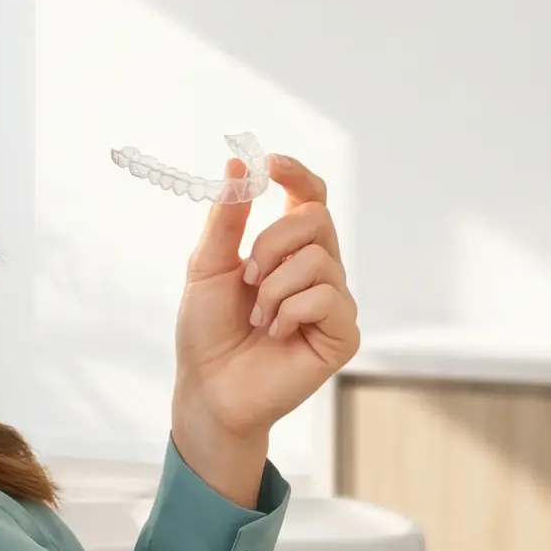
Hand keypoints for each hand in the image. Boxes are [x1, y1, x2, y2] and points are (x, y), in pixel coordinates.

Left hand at [172, 154, 359, 448]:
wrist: (208, 386)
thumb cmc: (208, 329)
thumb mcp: (208, 265)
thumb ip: (227, 217)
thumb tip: (237, 164)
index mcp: (288, 247)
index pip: (310, 196)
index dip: (296, 174)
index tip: (268, 165)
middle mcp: (319, 268)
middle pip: (317, 218)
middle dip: (272, 241)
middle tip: (246, 275)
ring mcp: (334, 301)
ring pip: (319, 259)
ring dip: (274, 286)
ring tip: (257, 316)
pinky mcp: (342, 333)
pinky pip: (327, 297)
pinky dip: (290, 310)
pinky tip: (275, 332)